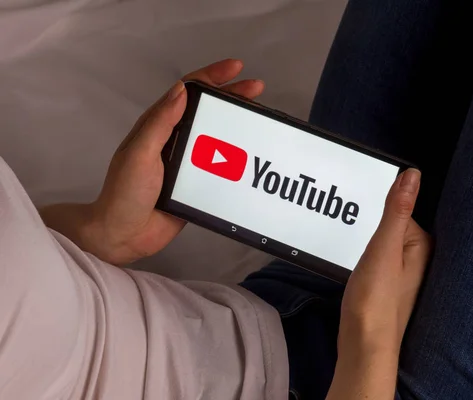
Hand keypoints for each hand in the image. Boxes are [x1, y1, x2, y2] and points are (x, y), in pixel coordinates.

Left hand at [41, 59, 264, 265]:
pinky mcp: (197, 184)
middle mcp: (175, 139)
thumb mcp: (140, 153)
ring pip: (218, 135)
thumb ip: (160, 122)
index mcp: (159, 126)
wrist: (124, 235)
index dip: (212, 76)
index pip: (187, 91)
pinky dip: (237, 156)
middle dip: (233, 96)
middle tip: (258, 89)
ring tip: (261, 119)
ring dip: (238, 125)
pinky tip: (252, 156)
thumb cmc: (126, 191)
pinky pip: (221, 165)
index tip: (237, 68)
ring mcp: (188, 162)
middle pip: (208, 110)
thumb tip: (183, 88)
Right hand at [327, 168, 430, 399]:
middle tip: (349, 230)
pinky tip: (354, 264)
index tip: (357, 208)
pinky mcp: (386, 286)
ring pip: (382, 244)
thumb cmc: (376, 298)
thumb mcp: (385, 247)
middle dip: (371, 225)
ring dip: (366, 242)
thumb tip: (412, 175)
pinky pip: (376, 259)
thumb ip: (396, 210)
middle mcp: (417, 260)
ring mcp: (401, 275)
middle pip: (390, 227)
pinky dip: (364, 257)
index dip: (378, 209)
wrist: (363, 344)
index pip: (400, 210)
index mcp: (422, 246)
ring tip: (350, 247)